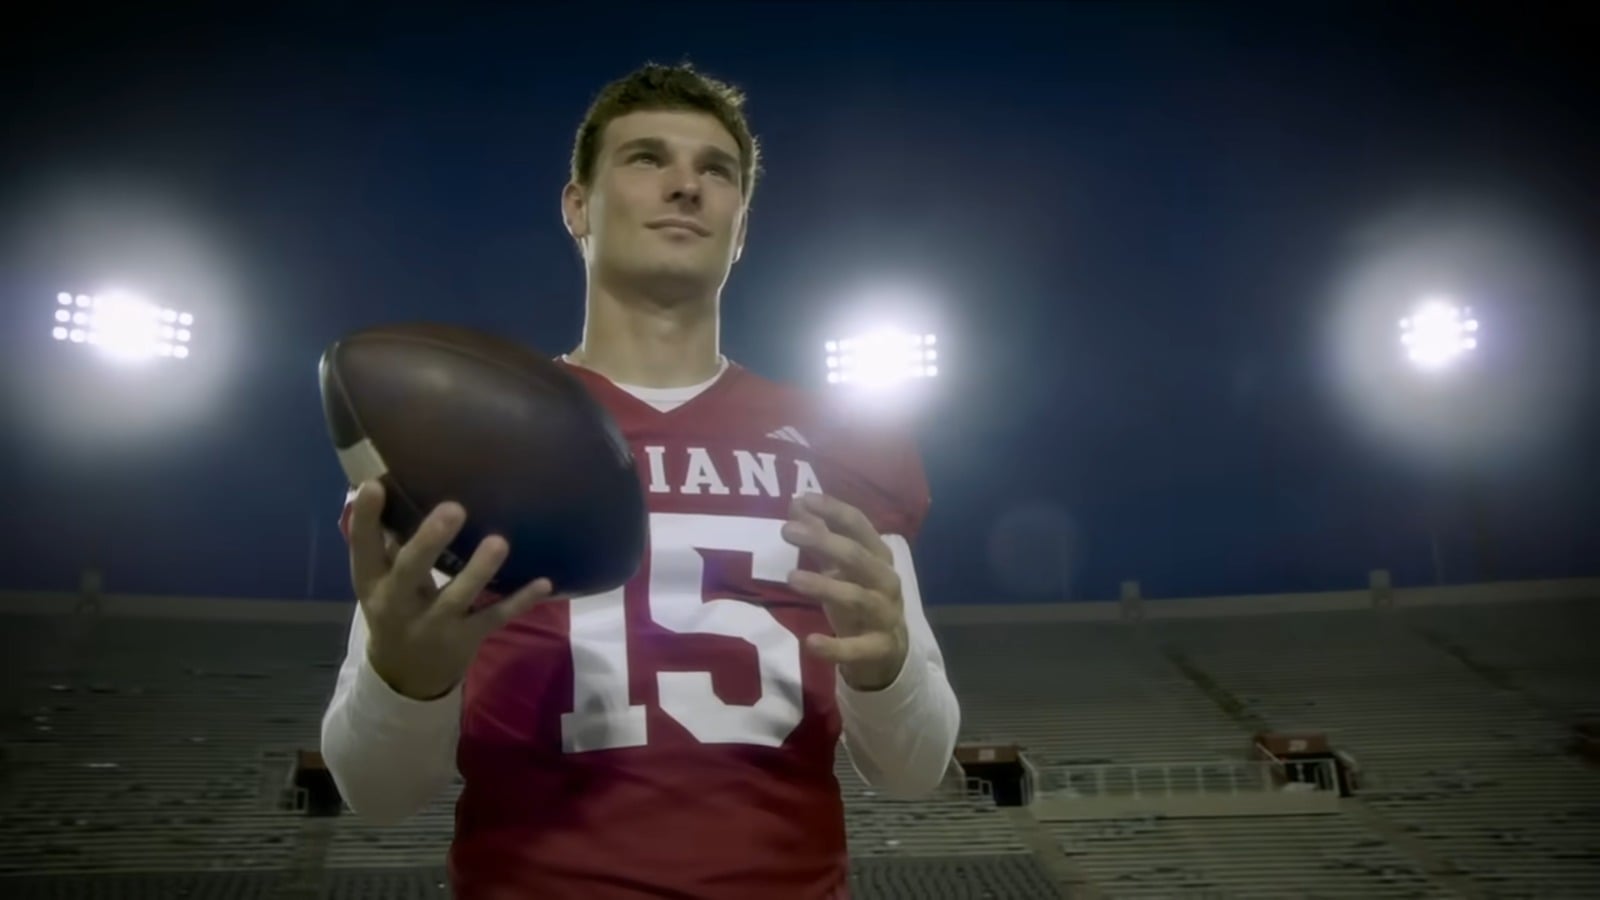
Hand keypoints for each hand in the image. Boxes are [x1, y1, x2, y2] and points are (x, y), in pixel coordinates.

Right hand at [347, 480, 558, 700]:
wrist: (405, 675)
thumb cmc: (396, 606)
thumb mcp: (380, 580)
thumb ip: (386, 540)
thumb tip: (392, 482)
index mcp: (373, 582)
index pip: (363, 548)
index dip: (365, 519)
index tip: (374, 485)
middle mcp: (398, 603)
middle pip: (409, 571)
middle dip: (430, 541)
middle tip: (453, 509)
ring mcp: (434, 624)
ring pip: (456, 597)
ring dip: (479, 570)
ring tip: (499, 542)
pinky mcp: (466, 638)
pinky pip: (494, 617)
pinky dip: (520, 601)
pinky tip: (543, 582)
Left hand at [780, 493, 907, 691]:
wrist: (888, 650)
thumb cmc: (860, 596)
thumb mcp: (841, 567)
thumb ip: (821, 537)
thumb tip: (798, 503)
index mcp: (879, 556)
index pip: (859, 525)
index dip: (833, 510)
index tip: (803, 499)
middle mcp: (886, 581)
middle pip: (857, 557)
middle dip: (824, 542)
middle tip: (787, 531)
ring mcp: (885, 614)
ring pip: (857, 598)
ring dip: (825, 587)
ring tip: (792, 578)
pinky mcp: (879, 646)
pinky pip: (856, 647)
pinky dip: (835, 646)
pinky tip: (811, 641)